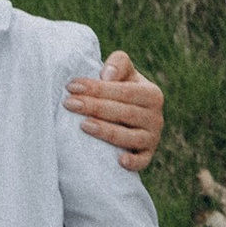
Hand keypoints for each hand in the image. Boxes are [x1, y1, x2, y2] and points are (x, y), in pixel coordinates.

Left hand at [66, 48, 163, 172]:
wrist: (126, 116)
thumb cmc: (119, 91)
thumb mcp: (122, 73)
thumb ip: (118, 64)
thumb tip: (108, 76)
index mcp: (152, 94)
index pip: (124, 91)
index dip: (98, 88)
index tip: (72, 86)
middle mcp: (156, 117)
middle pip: (124, 113)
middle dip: (95, 107)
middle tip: (69, 104)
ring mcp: (152, 138)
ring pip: (130, 137)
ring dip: (106, 132)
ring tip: (83, 125)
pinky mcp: (146, 156)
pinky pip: (142, 161)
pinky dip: (133, 162)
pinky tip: (120, 160)